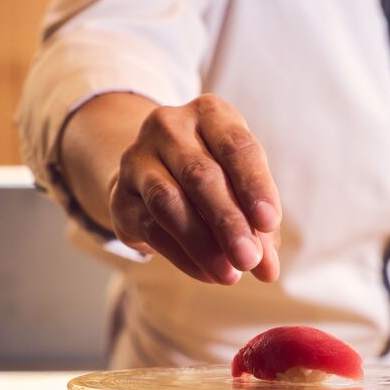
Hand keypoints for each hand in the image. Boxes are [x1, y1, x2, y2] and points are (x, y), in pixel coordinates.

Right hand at [109, 94, 280, 284]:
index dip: (254, 185)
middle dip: (228, 222)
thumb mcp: (242, 188)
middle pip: (200, 175)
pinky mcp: (121, 194)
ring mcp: (137, 157)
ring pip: (169, 201)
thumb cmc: (215, 177)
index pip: (236, 147)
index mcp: (210, 114)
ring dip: (201, 243)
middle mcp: (169, 126)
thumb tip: (268, 269)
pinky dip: (183, 255)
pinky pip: (152, 227)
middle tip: (249, 259)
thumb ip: (259, 226)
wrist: (152, 175)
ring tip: (229, 275)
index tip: (268, 222)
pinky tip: (207, 273)